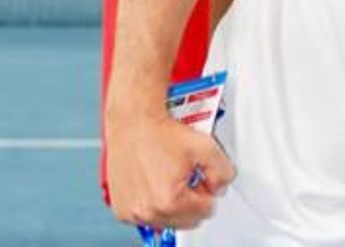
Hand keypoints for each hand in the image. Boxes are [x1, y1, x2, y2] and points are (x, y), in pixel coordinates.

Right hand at [104, 109, 234, 229]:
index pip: (205, 210)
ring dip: (174, 204)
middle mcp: (146, 210)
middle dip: (193, 200)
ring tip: (171, 178)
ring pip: (167, 220)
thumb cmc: (161, 132)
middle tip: (188, 176)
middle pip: (187, 220)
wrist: (134, 122)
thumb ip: (223, 172)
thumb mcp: (207, 148)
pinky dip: (155, 204)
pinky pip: (147, 216)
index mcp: (169, 200)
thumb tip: (219, 187)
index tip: (201, 176)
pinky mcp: (121, 208)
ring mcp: (131, 211)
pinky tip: (156, 183)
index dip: (208, 189)